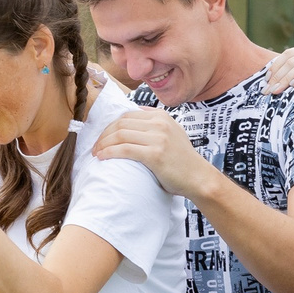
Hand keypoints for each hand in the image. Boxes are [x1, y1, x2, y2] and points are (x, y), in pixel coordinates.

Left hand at [89, 107, 211, 197]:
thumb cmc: (182, 160)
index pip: (127, 116)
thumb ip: (155, 123)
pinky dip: (110, 152)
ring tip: (96, 154)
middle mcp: (159, 123)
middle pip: (121, 124)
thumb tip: (134, 115)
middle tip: (95, 147)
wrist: (198, 177)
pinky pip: (125, 149)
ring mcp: (158, 137)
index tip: (102, 138)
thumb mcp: (172, 133)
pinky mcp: (155, 154)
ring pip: (120, 135)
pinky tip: (102, 157)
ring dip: (103, 144)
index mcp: (161, 116)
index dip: (110, 126)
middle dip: (103, 135)